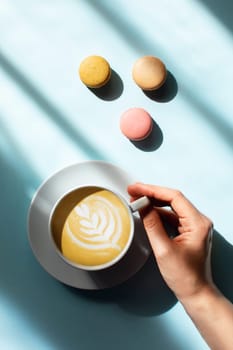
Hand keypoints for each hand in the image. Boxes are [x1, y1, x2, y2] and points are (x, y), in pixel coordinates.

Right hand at [128, 183, 213, 300]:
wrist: (196, 293)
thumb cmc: (185, 276)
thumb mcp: (163, 249)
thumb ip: (152, 224)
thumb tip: (142, 205)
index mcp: (197, 223)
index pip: (174, 197)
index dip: (152, 190)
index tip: (136, 188)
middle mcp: (198, 221)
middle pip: (173, 199)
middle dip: (152, 194)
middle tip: (133, 191)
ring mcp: (194, 226)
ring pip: (172, 207)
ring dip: (154, 203)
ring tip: (136, 200)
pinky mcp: (189, 231)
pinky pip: (172, 217)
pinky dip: (158, 213)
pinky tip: (146, 212)